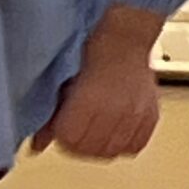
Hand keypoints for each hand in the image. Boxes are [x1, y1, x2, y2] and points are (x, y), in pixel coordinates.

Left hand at [32, 7, 161, 159]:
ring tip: (95, 133)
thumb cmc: (92, 52)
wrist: (125, 38)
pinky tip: (115, 132)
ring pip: (113, 151)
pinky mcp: (151, 117)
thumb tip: (37, 145)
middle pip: (91, 150)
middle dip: (79, 144)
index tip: (62, 128)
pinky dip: (124, 144)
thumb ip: (49, 115)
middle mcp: (115, 109)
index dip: (63, 136)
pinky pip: (135, 146)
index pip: (70, 140)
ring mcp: (135, 114)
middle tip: (76, 132)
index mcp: (89, 99)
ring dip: (101, 146)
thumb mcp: (62, 82)